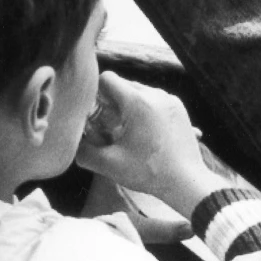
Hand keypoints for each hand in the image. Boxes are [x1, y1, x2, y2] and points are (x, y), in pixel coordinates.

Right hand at [75, 72, 226, 218]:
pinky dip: (145, 112)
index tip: (97, 116)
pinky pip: (155, 100)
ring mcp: (169, 99)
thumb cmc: (149, 173)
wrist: (187, 182)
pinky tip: (146, 135)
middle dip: (113, 104)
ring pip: (140, 92)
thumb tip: (73, 143)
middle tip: (110, 129)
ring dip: (129, 107)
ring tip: (130, 134)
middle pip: (124, 86)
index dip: (97, 95)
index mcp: (137, 102)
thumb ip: (85, 152)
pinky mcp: (178, 107)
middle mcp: (155, 93)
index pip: (108, 79)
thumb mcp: (110, 165)